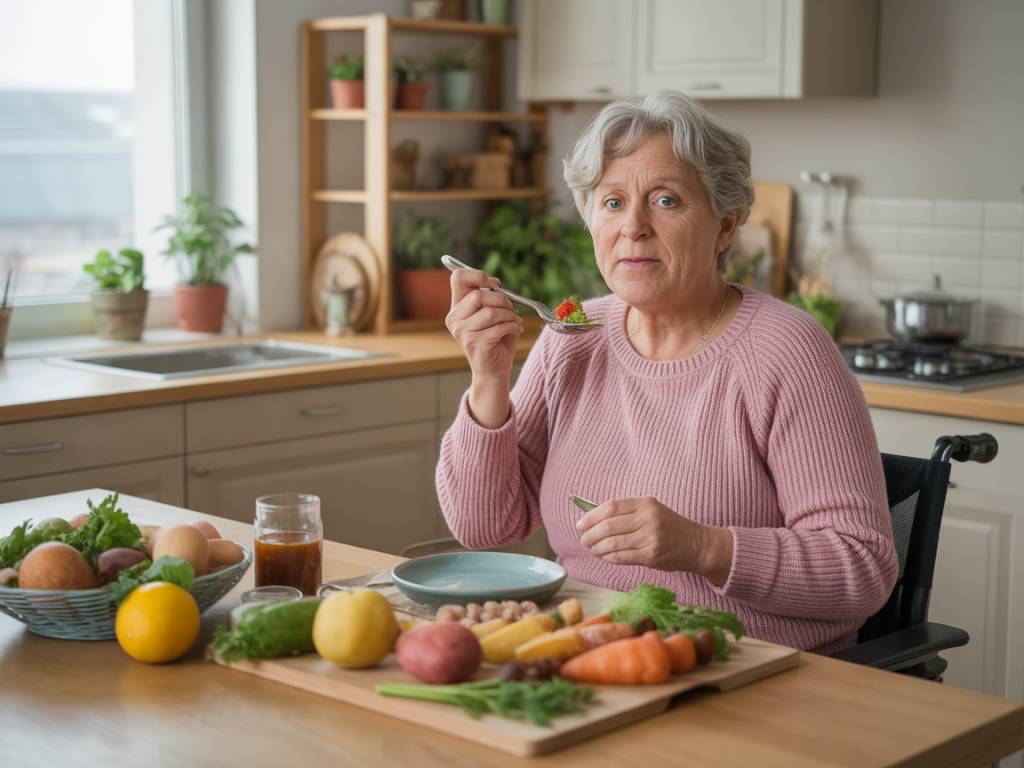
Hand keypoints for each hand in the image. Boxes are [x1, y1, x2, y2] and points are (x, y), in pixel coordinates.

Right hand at [445, 268, 523, 427]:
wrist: (493, 370)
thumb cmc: (494, 340)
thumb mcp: (490, 315)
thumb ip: (489, 298)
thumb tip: (496, 285)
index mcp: (456, 308)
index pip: (457, 278)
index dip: (478, 275)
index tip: (494, 284)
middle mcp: (454, 319)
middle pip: (479, 296)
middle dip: (502, 300)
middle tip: (512, 309)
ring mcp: (462, 332)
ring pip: (491, 312)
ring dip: (510, 315)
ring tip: (516, 321)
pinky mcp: (475, 343)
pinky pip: (499, 327)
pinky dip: (513, 326)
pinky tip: (516, 330)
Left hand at [576, 496, 733, 584]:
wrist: (696, 544)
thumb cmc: (669, 527)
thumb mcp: (651, 511)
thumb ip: (627, 513)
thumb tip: (592, 518)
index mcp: (645, 503)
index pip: (610, 507)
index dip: (591, 516)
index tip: (580, 524)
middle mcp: (647, 518)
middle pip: (608, 526)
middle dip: (589, 535)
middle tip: (584, 540)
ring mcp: (650, 537)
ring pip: (612, 543)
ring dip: (597, 548)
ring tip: (592, 549)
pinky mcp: (651, 555)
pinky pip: (621, 557)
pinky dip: (608, 558)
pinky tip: (604, 557)